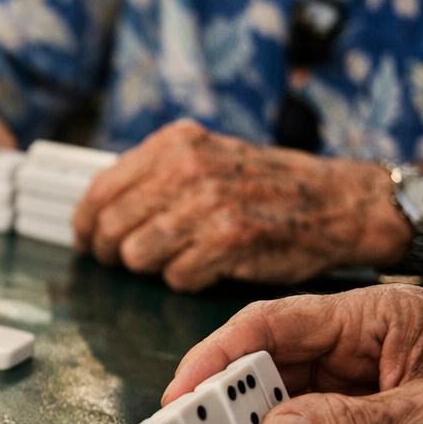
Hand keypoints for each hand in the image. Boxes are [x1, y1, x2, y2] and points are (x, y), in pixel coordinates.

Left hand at [74, 120, 409, 290]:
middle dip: (112, 252)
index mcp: (175, 143)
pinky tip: (209, 266)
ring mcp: (208, 203)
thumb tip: (97, 208)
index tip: (87, 239)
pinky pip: (175, 276)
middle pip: (111, 227)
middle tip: (127, 261)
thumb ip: (155, 174)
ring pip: (136, 255)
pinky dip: (187, 279)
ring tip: (180, 258)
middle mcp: (187, 167)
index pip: (100, 189)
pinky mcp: (228, 240)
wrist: (337, 203)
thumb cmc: (266, 187)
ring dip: (152, 266)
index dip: (85, 223)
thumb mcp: (207, 157)